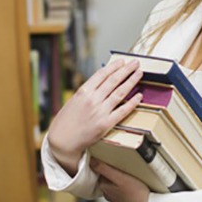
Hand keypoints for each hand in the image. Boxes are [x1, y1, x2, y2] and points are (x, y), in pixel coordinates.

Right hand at [47, 59, 142, 175]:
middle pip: (113, 80)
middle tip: (135, 63)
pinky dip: (132, 102)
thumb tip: (103, 81)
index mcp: (83, 91)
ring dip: (131, 81)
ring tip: (139, 73)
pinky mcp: (106, 124)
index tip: (122, 61)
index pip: (102, 74)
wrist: (62, 140)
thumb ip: (88, 91)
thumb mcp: (74, 100)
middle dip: (126, 70)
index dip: (114, 66)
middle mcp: (93, 99)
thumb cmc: (66, 120)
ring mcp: (100, 111)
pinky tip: (139, 95)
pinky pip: (123, 111)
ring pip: (120, 92)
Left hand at [91, 158, 149, 201]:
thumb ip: (104, 169)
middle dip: (111, 171)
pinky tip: (132, 184)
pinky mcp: (124, 201)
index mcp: (104, 187)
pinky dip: (124, 186)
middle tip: (120, 164)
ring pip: (114, 184)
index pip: (99, 171)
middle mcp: (108, 194)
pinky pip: (121, 190)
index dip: (104, 163)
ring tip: (127, 173)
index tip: (110, 158)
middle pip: (106, 177)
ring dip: (118, 178)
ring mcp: (116, 199)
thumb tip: (91, 161)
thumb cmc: (136, 192)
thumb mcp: (119, 177)